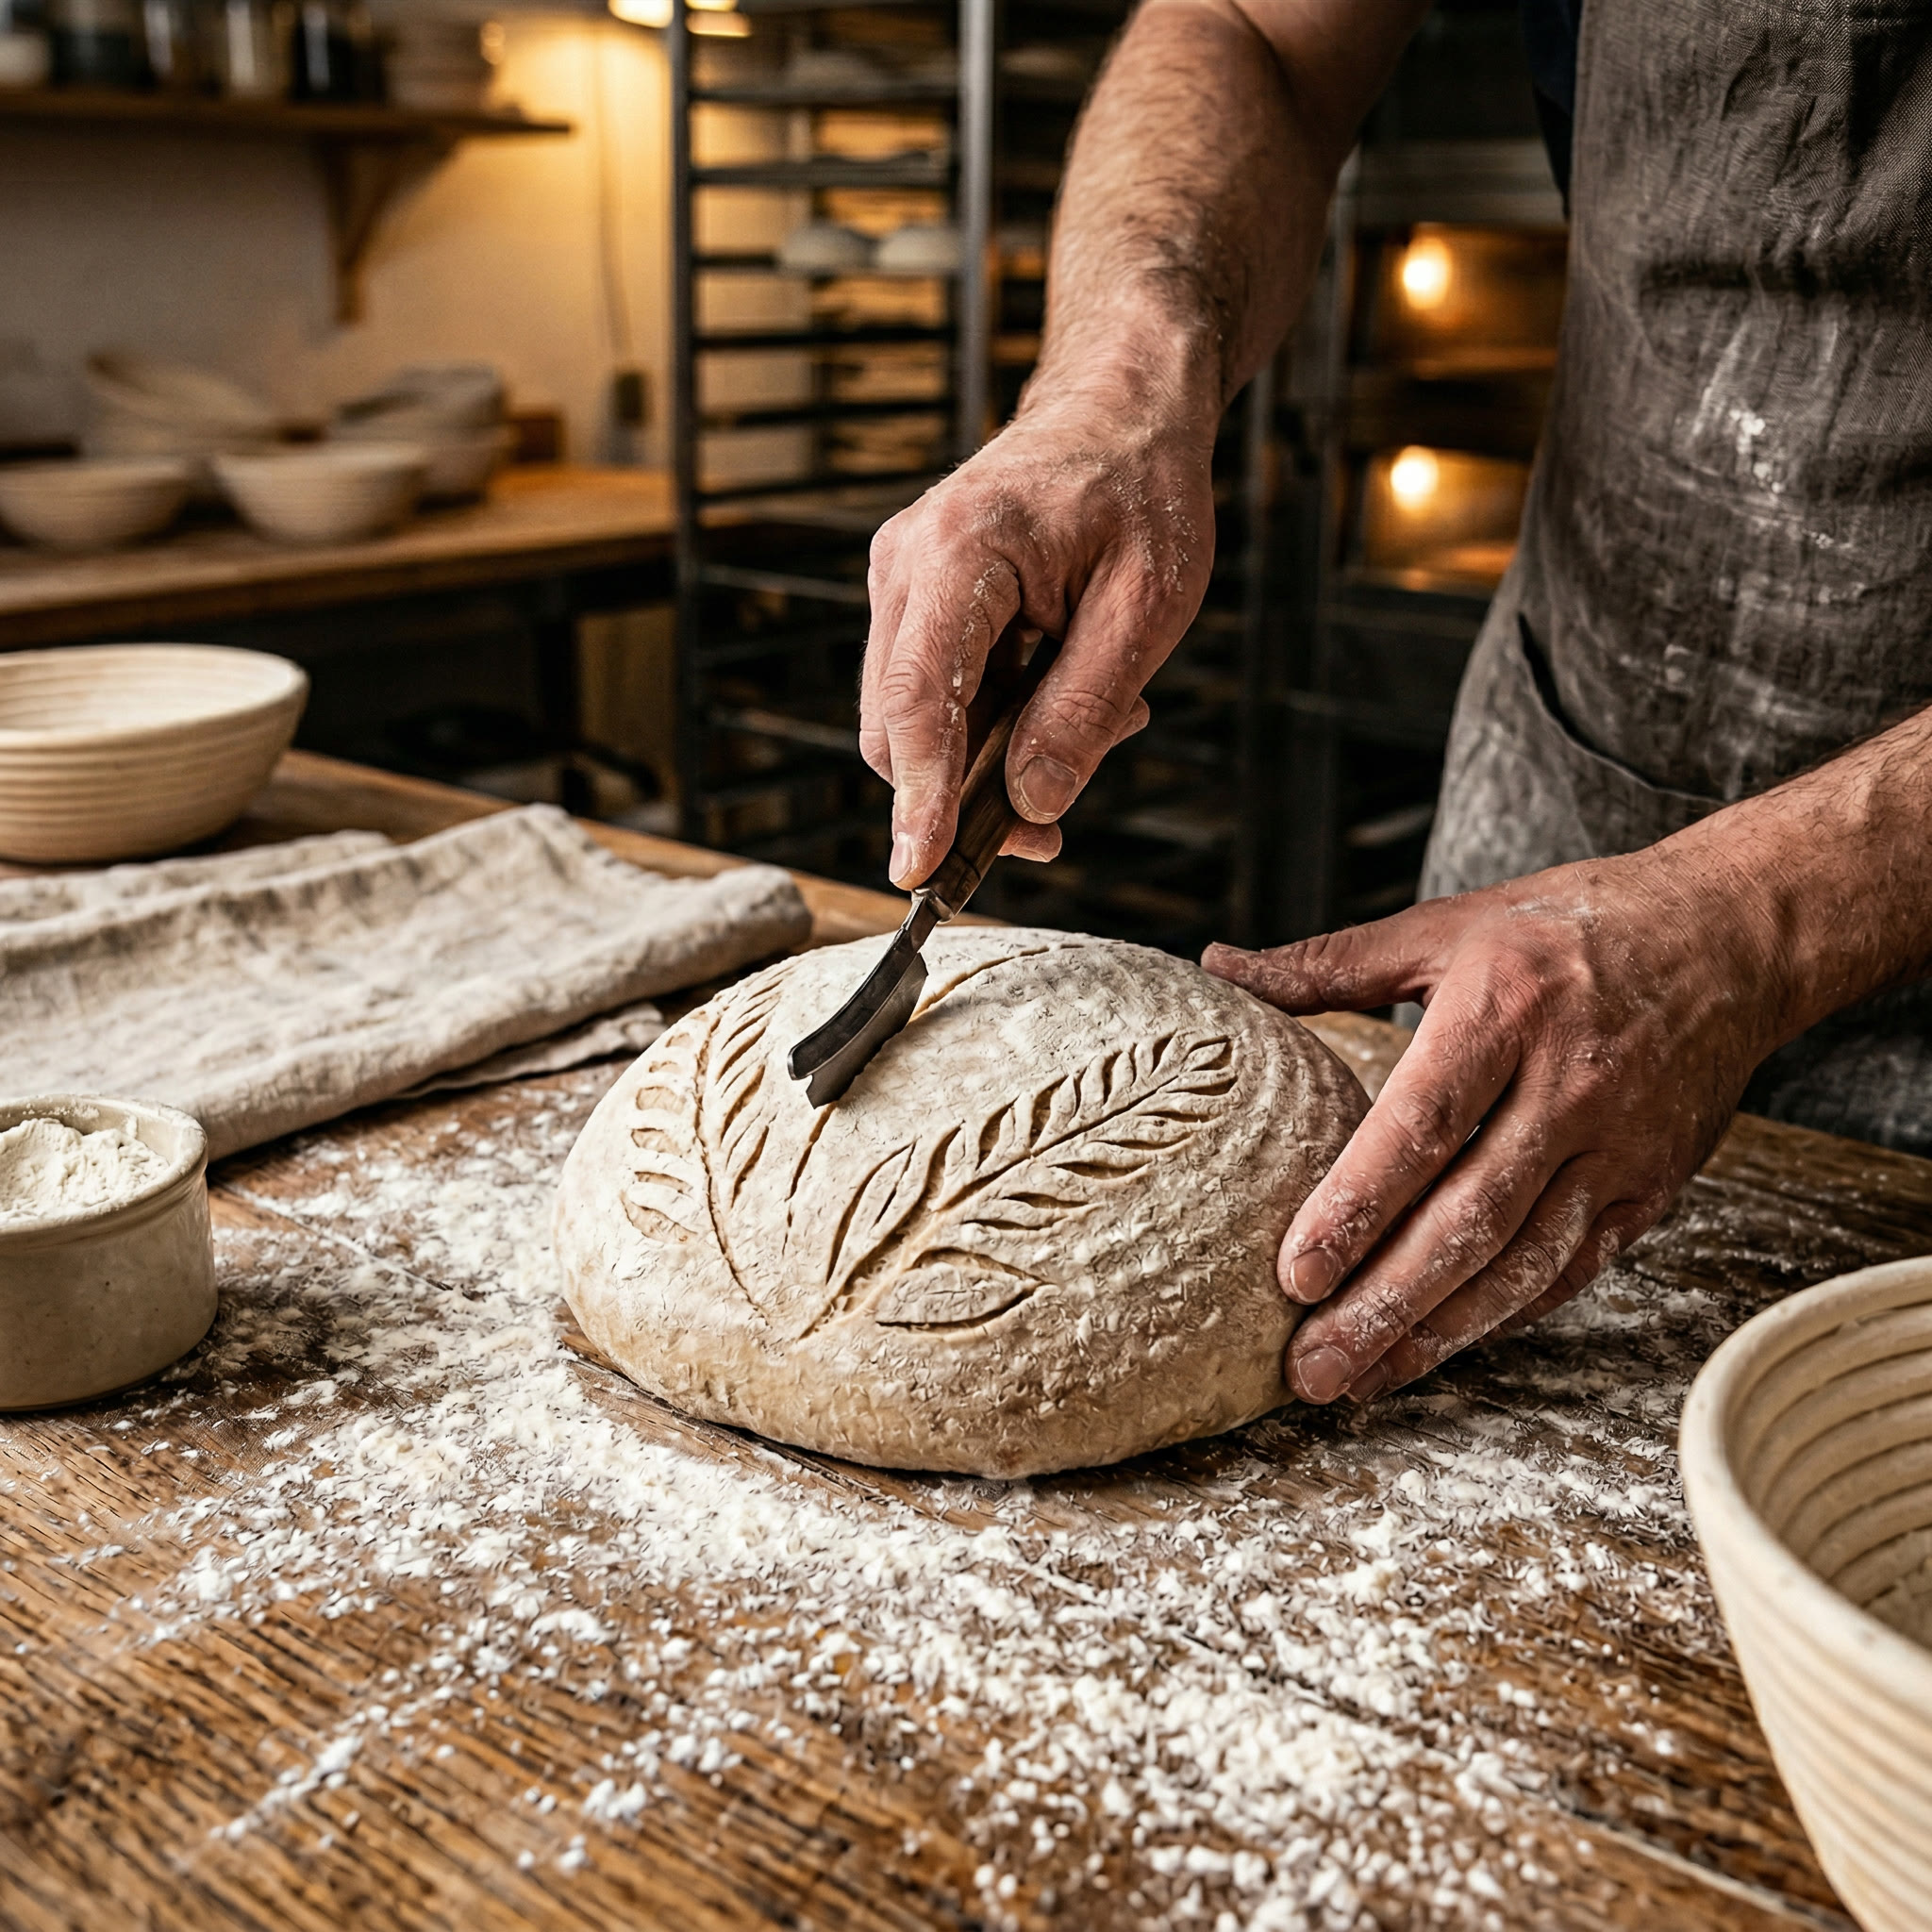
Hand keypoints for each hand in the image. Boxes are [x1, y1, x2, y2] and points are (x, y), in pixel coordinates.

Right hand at [862, 395, 1215, 886]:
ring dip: (981, 760)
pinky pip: (929, 693)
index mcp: (961, 553)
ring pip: (909, 720)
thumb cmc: (1141, 488)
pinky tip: (1053, 700)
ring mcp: (901, 581)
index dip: (920, 797)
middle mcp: (907, 566)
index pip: (920, 700)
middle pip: (897, 726)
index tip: (923, 870)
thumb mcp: (1149, 605)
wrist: (1120, 410)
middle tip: (1049, 828)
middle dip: (960, 796)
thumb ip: (1086, 709)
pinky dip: (982, 726)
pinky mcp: (914, 598)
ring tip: (1085, 732)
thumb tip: (1031, 803)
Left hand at [1203, 841, 1790, 1402]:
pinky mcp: (1650, 1187)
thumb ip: (1329, 962)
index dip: (1358, 1206)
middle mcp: (1567, 1086)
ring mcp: (1617, 1147)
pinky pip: (1571, 1268)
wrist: (1732, 935)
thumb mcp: (1445, 926)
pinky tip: (1440, 1346)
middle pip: (1469, 1219)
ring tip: (1360, 1381)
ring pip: (1523, 1264)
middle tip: (1310, 1369)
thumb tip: (1218, 966)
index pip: (1421, 1125)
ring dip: (1439, 1335)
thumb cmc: (1567, 927)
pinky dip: (1504, 1315)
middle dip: (1385, 1306)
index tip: (1295, 1274)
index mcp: (1503, 1010)